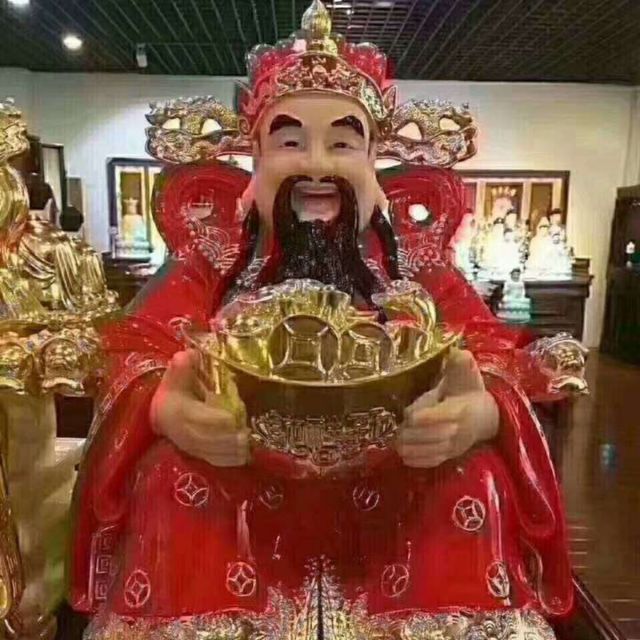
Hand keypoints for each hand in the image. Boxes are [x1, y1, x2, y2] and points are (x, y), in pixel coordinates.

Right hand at [150, 349, 249, 466]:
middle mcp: (182, 432)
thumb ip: (182, 366)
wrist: (161, 413)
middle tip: (246, 435)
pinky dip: (228, 460)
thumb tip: (187, 355)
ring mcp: (190, 446)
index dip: (216, 420)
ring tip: (248, 444)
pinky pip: (212, 461)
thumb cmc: (175, 390)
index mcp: (178, 411)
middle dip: (227, 439)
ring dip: (230, 451)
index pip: (198, 418)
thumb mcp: (175, 375)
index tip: (234, 417)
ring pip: (210, 453)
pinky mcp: (197, 455)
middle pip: (206, 440)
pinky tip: (243, 456)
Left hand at [396, 349, 498, 467]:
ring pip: (434, 451)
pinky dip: (420, 461)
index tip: (408, 414)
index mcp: (461, 408)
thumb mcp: (466, 375)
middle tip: (397, 432)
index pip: (443, 415)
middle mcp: (459, 430)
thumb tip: (457, 353)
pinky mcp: (451, 455)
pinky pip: (436, 462)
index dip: (425, 416)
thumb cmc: (468, 391)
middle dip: (414, 434)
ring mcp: (455, 445)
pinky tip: (405, 458)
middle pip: (435, 436)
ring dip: (413, 449)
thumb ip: (460, 364)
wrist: (486, 414)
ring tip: (397, 445)